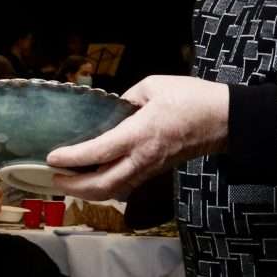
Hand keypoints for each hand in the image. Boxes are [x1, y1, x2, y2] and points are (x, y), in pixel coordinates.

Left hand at [46, 75, 229, 199]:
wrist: (225, 120)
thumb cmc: (191, 98)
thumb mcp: (153, 85)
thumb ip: (126, 99)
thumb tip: (111, 109)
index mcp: (140, 133)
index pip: (99, 151)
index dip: (72, 158)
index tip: (51, 158)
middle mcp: (143, 157)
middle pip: (102, 185)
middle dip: (74, 186)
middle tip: (54, 177)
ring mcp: (150, 168)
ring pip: (114, 191)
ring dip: (88, 191)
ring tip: (68, 181)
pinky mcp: (156, 171)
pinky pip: (125, 185)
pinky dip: (104, 186)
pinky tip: (93, 176)